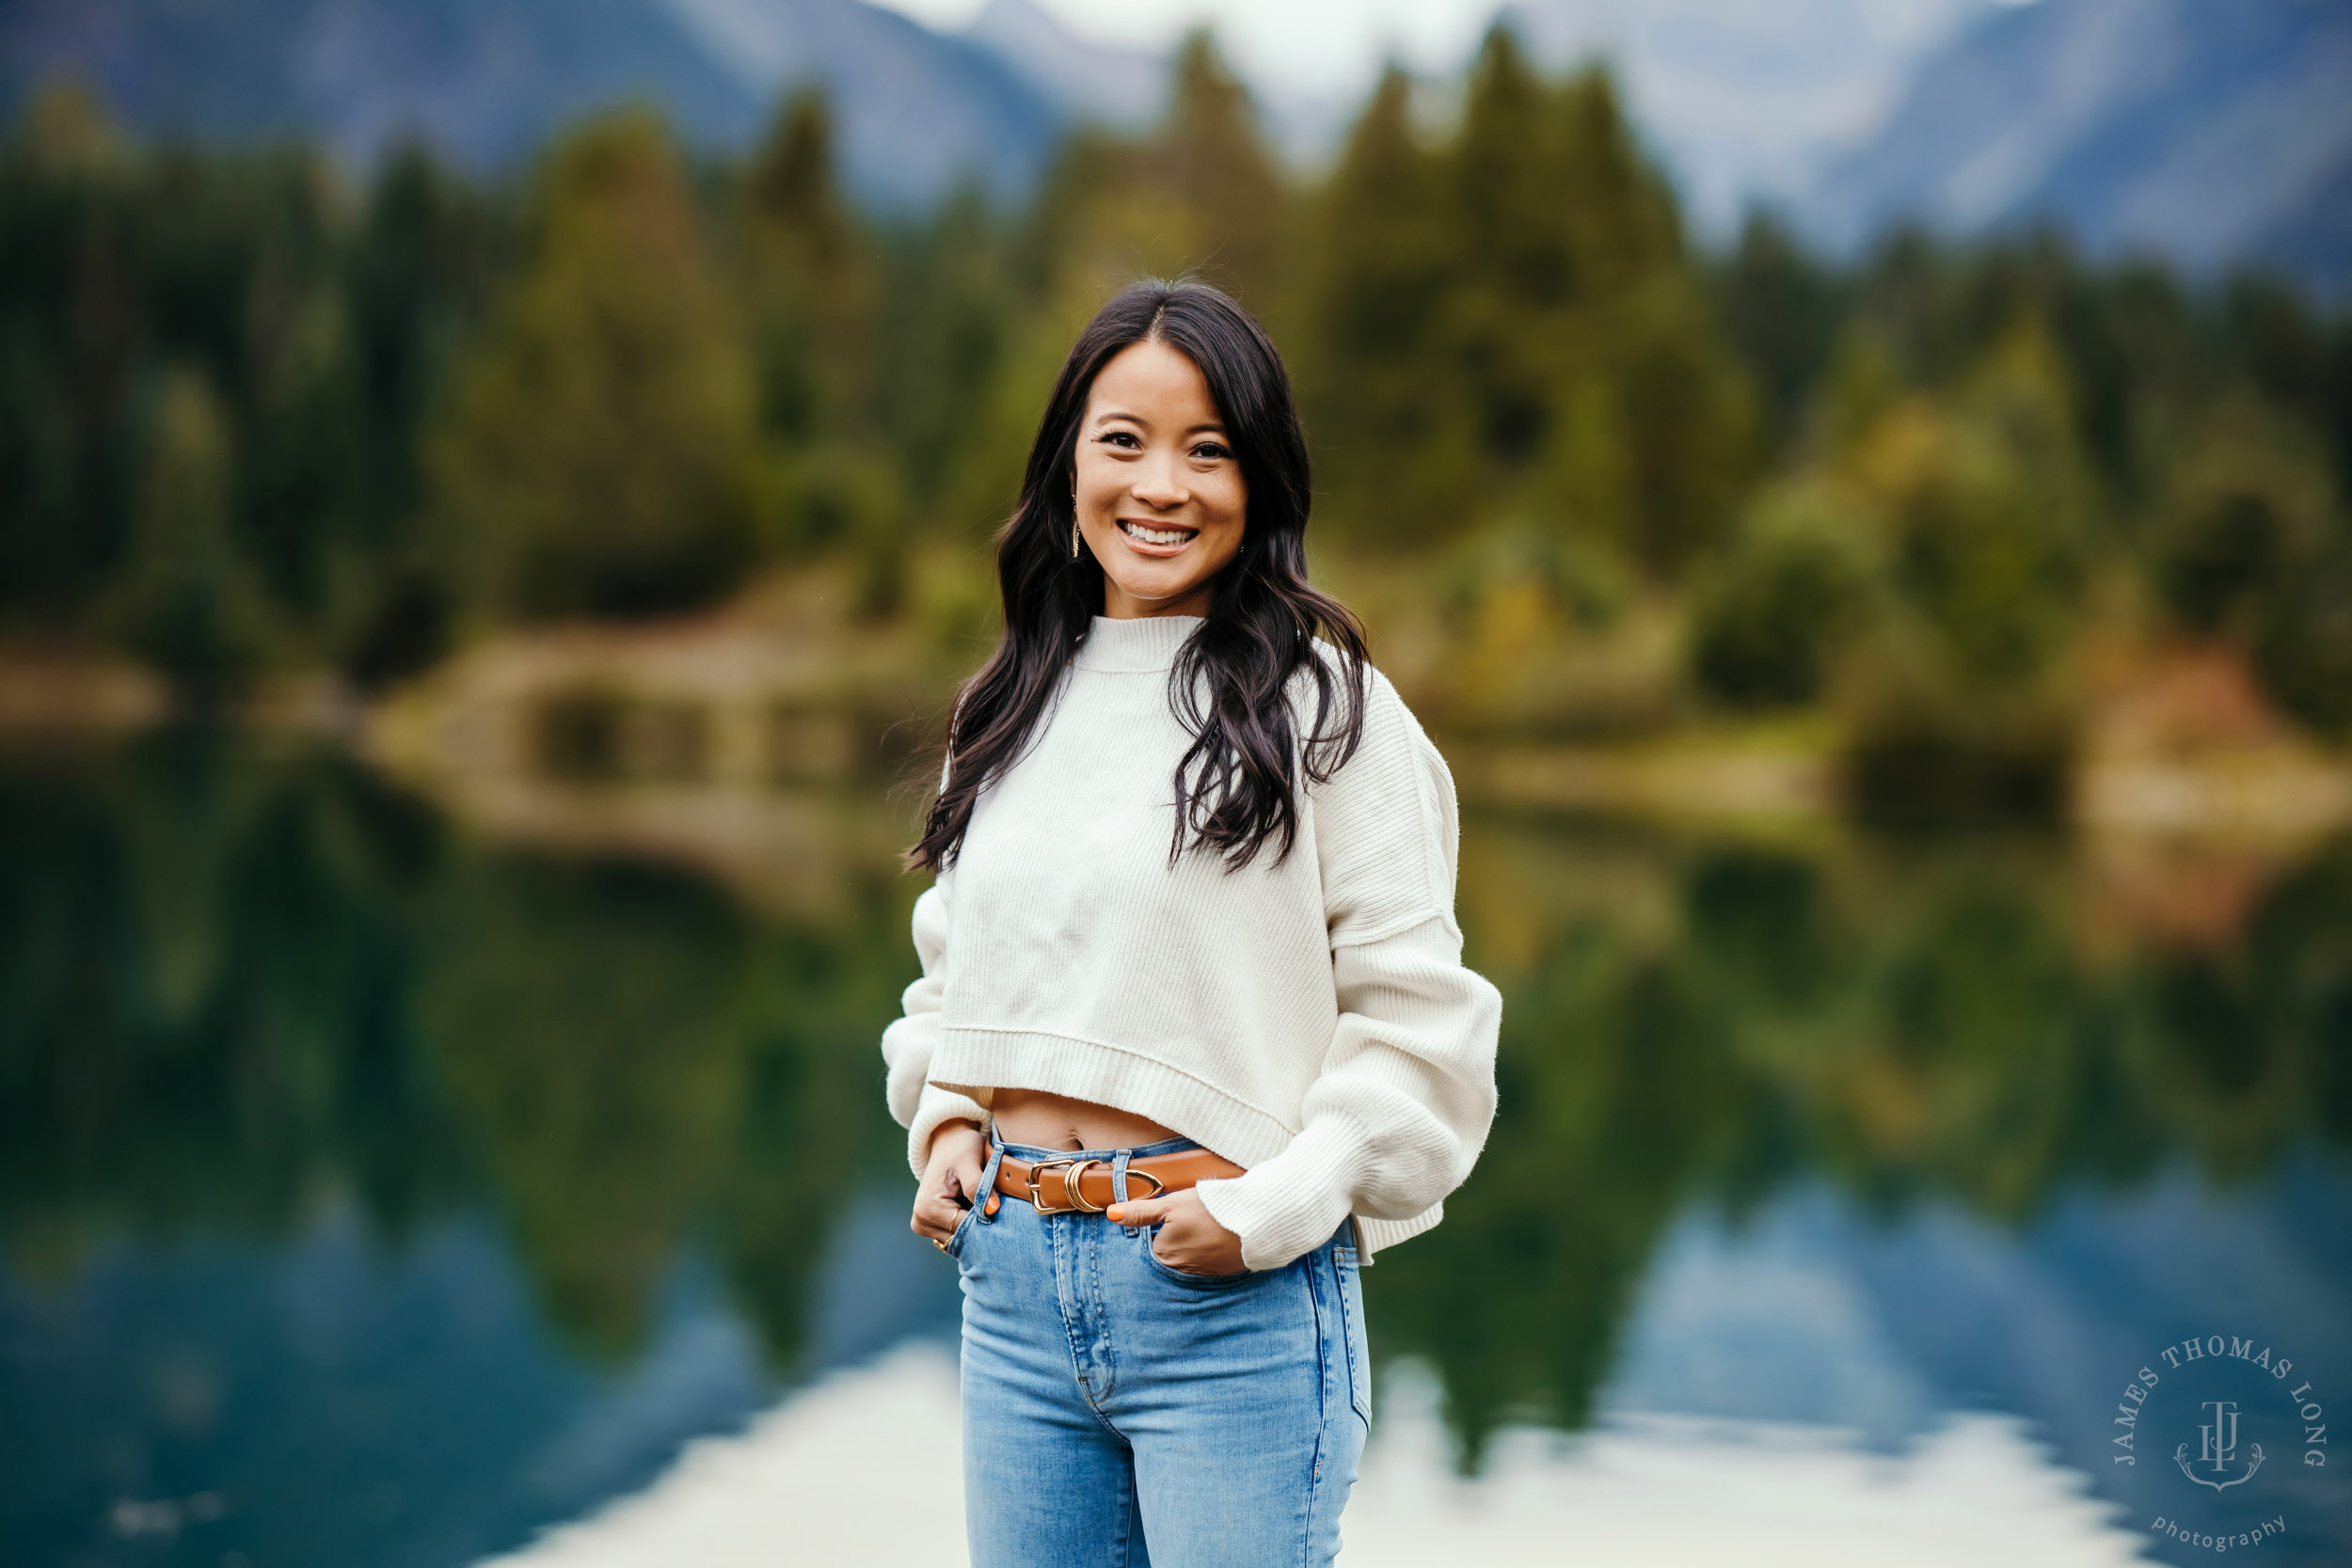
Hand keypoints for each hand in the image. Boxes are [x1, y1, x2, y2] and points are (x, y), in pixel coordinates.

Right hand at [911, 1121, 986, 1245]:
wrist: (949, 1141)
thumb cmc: (959, 1147)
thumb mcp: (968, 1160)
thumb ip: (978, 1186)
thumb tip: (992, 1210)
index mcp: (927, 1208)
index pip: (964, 1229)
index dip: (986, 1220)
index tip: (1002, 1209)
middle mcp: (921, 1221)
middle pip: (962, 1236)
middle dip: (981, 1224)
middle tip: (994, 1204)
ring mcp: (924, 1226)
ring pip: (962, 1238)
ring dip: (975, 1225)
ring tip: (982, 1202)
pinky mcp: (932, 1226)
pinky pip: (957, 1234)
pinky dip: (969, 1224)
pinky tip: (974, 1207)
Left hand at [1107, 1189, 1244, 1275]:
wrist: (1254, 1221)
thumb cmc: (1209, 1209)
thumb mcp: (1171, 1204)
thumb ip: (1141, 1212)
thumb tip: (1111, 1214)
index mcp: (1164, 1254)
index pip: (1153, 1244)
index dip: (1161, 1227)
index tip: (1175, 1218)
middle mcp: (1180, 1271)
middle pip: (1170, 1254)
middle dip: (1177, 1240)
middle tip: (1194, 1223)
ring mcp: (1202, 1274)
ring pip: (1189, 1260)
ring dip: (1194, 1247)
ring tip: (1206, 1229)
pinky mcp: (1222, 1273)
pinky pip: (1208, 1265)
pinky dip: (1210, 1253)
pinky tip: (1218, 1238)